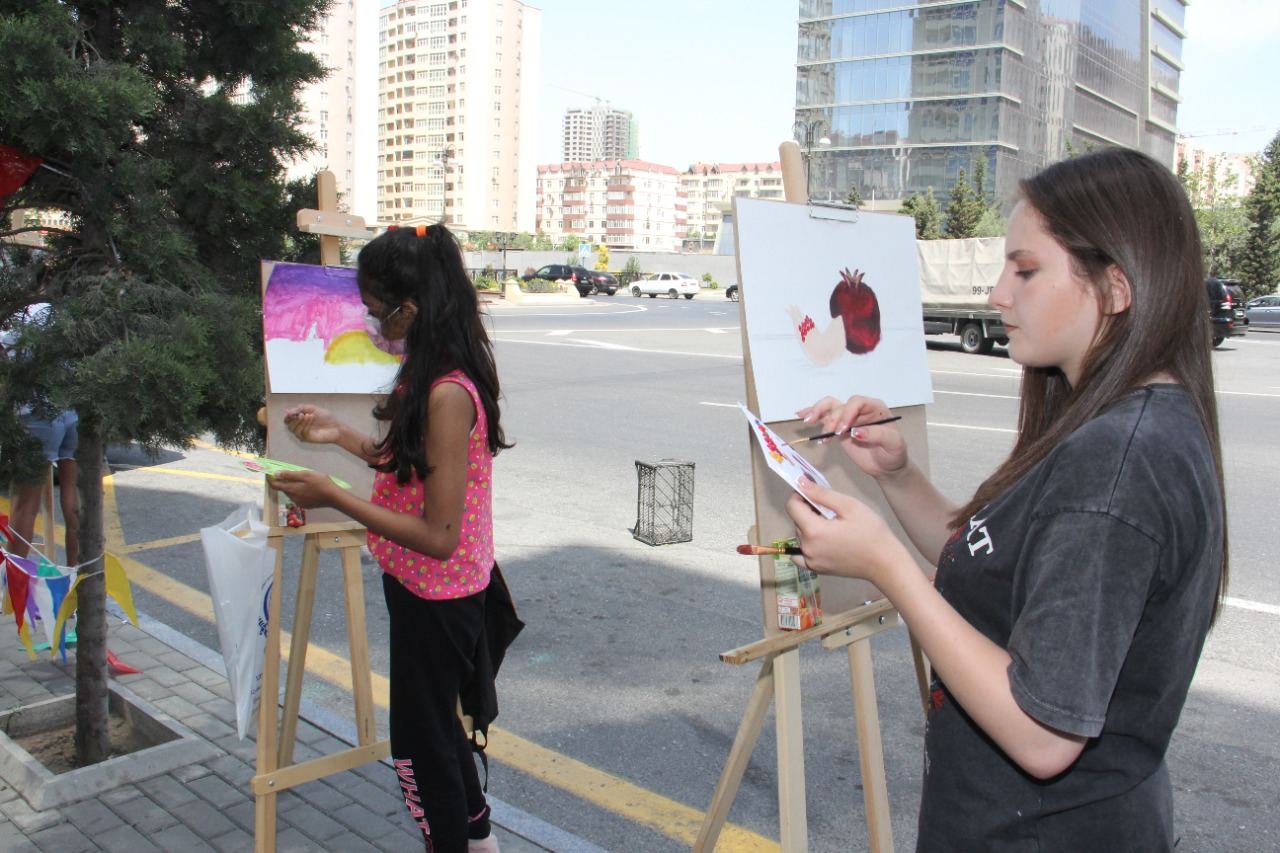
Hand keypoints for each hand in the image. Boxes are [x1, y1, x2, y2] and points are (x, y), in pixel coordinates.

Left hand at [266, 469, 339, 509]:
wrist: (334, 497)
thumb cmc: (320, 483)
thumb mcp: (305, 475)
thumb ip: (290, 475)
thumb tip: (275, 474)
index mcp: (292, 489)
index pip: (275, 485)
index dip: (270, 479)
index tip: (268, 473)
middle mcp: (293, 498)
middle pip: (284, 489)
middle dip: (284, 482)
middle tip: (291, 474)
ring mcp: (299, 503)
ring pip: (291, 493)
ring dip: (292, 487)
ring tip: (302, 481)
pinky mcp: (306, 506)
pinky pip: (298, 498)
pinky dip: (299, 492)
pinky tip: (308, 489)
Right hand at [283, 405, 340, 443]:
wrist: (336, 427)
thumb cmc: (326, 418)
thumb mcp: (313, 409)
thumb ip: (302, 408)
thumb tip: (288, 410)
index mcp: (299, 420)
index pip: (288, 419)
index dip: (288, 415)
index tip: (292, 411)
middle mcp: (299, 427)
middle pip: (288, 425)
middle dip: (293, 418)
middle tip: (301, 414)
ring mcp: (302, 434)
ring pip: (293, 429)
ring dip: (300, 421)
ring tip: (309, 415)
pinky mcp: (306, 438)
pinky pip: (301, 432)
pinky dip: (305, 424)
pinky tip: (311, 418)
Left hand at [785, 478, 907, 586]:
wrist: (884, 562)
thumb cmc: (871, 533)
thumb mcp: (849, 506)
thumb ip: (822, 494)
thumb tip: (801, 483)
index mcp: (814, 531)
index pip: (792, 506)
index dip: (800, 495)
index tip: (813, 492)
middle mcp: (807, 548)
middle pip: (797, 520)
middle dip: (809, 510)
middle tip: (832, 509)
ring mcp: (811, 561)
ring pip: (800, 535)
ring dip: (810, 526)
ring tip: (833, 525)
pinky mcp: (817, 568)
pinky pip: (801, 554)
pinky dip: (806, 544)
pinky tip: (821, 540)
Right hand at [797, 395, 907, 479]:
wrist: (887, 467)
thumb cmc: (894, 453)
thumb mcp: (893, 444)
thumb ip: (877, 435)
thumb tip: (855, 431)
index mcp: (875, 408)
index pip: (857, 402)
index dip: (848, 413)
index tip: (843, 431)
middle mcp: (860, 409)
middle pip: (840, 405)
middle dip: (832, 418)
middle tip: (829, 434)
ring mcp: (848, 417)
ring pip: (829, 406)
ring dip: (817, 412)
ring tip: (809, 421)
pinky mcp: (839, 427)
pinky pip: (824, 417)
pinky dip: (813, 414)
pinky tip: (802, 415)